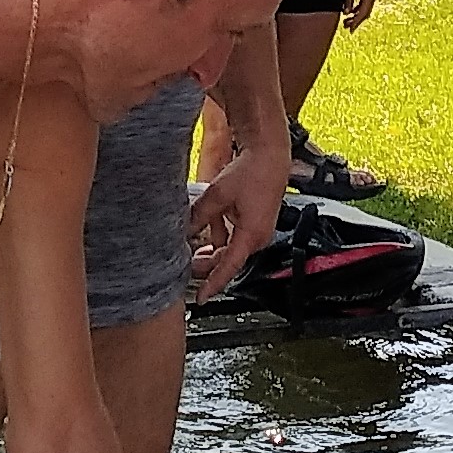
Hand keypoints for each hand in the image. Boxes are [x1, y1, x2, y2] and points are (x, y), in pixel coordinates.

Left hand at [185, 133, 288, 297]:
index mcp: (251, 236)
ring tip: (190, 247)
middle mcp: (256, 238)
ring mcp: (255, 231)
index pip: (228, 268)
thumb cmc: (253, 172)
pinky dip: (218, 235)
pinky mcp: (252, 222)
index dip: (212, 284)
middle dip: (206, 265)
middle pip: (227, 261)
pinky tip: (204, 229)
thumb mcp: (218, 195)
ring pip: (228, 249)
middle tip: (184, 265)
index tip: (200, 298)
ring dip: (210, 249)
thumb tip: (183, 230)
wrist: (270, 154)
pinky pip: (232, 237)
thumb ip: (199, 215)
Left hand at [342, 0, 378, 25]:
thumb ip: (348, 1)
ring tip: (346, 21)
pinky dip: (358, 9)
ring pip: (365, 9)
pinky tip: (350, 12)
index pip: (363, 13)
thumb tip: (346, 13)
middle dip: (356, 21)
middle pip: (365, 13)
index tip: (350, 30)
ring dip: (357, 15)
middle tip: (346, 27)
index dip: (356, 22)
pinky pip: (365, 4)